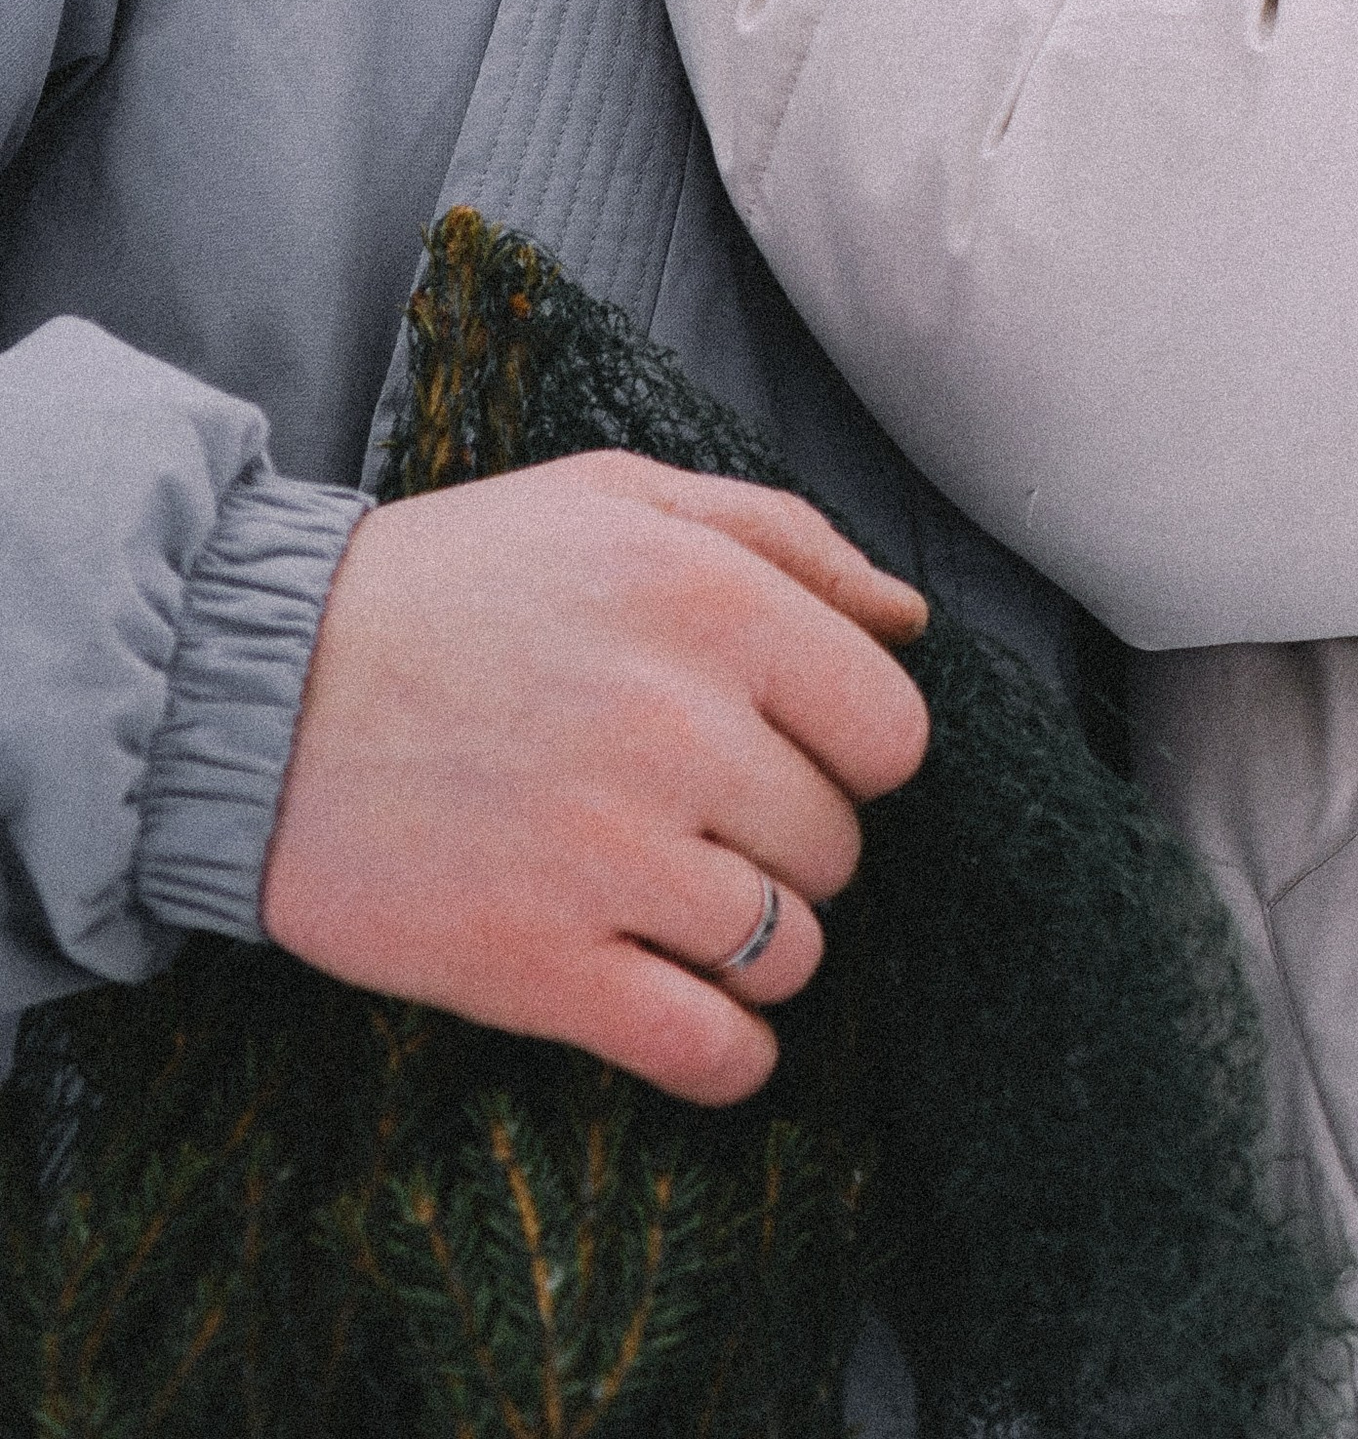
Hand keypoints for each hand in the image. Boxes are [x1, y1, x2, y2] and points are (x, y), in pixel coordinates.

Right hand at [261, 452, 930, 1103]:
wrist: (253, 688)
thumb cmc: (451, 583)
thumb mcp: (616, 497)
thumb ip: (784, 536)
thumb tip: (910, 621)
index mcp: (711, 600)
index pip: (891, 733)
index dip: (851, 749)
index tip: (788, 747)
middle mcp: (681, 727)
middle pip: (838, 846)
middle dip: (789, 839)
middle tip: (698, 814)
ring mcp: (612, 856)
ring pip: (790, 952)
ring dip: (755, 942)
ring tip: (676, 900)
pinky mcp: (538, 967)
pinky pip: (711, 1052)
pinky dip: (727, 1053)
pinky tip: (693, 1016)